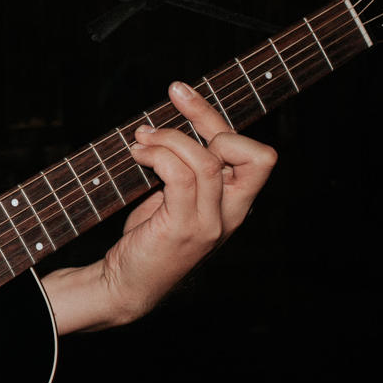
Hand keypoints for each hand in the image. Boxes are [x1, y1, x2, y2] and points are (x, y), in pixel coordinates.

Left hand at [45, 80, 276, 331]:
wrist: (125, 286)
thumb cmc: (147, 241)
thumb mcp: (173, 200)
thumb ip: (185, 171)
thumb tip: (175, 124)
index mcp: (235, 205)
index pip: (257, 154)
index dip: (223, 123)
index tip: (186, 107)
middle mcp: (231, 214)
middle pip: (251, 152)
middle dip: (206, 114)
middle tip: (173, 96)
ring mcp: (210, 223)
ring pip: (206, 159)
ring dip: (168, 137)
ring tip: (141, 139)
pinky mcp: (184, 228)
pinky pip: (180, 175)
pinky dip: (156, 155)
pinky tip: (138, 155)